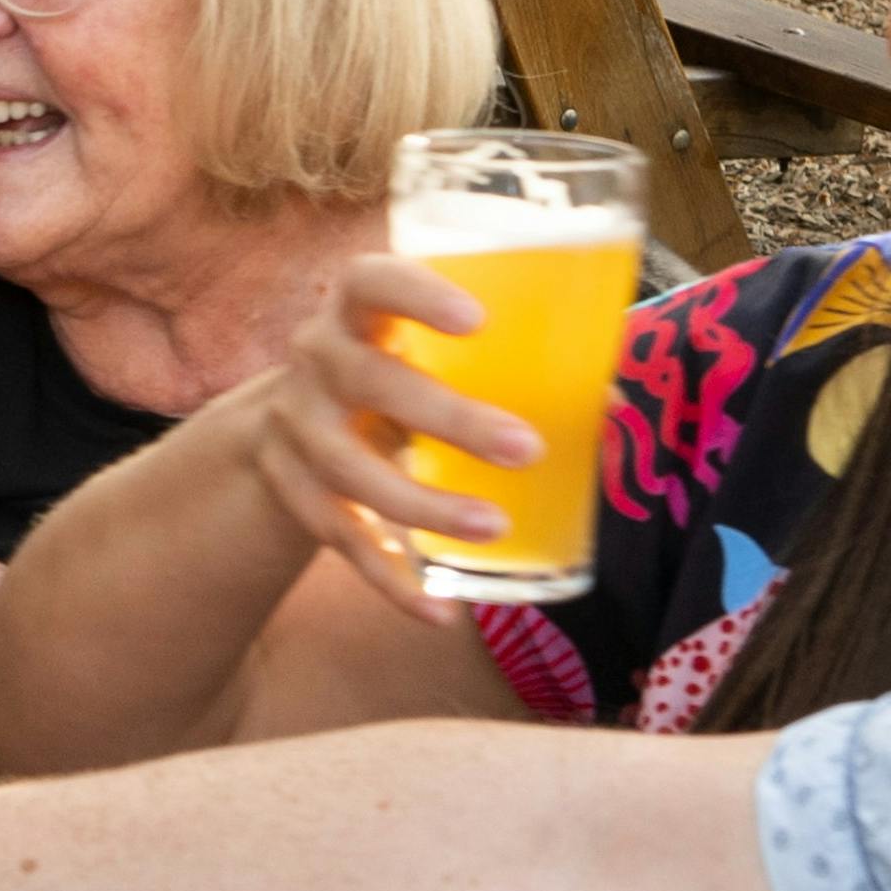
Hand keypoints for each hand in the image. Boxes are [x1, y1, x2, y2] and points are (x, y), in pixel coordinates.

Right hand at [211, 255, 538, 611]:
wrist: (279, 425)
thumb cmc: (389, 372)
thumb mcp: (421, 351)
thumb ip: (503, 364)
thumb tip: (611, 402)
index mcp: (354, 312)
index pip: (368, 280)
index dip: (416, 293)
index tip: (477, 320)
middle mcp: (315, 364)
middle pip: (368, 381)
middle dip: (447, 417)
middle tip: (523, 447)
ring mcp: (297, 433)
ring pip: (351, 471)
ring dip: (424, 505)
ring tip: (493, 527)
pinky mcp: (295, 496)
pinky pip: (343, 542)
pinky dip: (392, 581)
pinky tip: (439, 610)